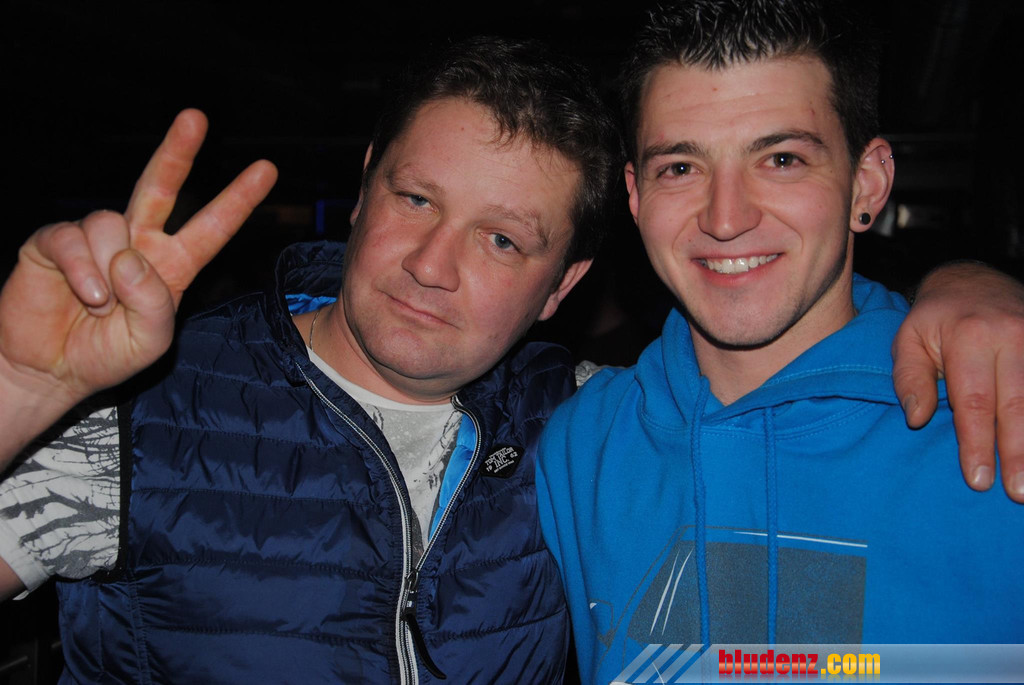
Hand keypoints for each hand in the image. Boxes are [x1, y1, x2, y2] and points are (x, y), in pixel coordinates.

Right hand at [0, 110, 276, 457]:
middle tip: (196, 118)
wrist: (50, 370)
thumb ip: (154, 301)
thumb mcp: (150, 339)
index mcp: (172, 266)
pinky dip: (80, 269)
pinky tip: (83, 295)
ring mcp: (96, 239)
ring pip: (110, 223)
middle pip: (161, 187)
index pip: (212, 228)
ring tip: (100, 303)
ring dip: (107, 268)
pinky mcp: (54, 242)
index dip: (238, 199)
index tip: (267, 170)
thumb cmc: (108, 354)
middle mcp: (137, 244)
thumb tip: (129, 255)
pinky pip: (72, 237)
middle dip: (177, 151)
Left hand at [892, 262, 1023, 502]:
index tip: (979, 480)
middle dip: (1018, 454)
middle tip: (1018, 493)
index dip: (978, 443)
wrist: (973, 280)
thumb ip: (910, 379)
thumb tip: (916, 418)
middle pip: (1018, 406)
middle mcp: (1012, 336)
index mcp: (970, 337)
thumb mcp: (908, 340)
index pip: (974, 401)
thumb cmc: (935, 320)